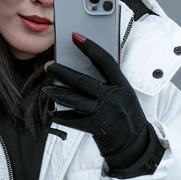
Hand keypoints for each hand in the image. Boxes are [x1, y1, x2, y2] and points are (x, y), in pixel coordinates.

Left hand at [42, 33, 149, 169]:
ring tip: (46, 88)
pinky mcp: (96, 127)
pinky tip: (54, 113)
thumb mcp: (123, 94)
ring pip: (76, 100)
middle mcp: (114, 97)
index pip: (105, 61)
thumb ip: (108, 83)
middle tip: (49, 66)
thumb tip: (82, 69)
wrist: (134, 143)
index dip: (90, 47)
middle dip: (64, 72)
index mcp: (122, 85)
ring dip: (58, 93)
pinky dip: (63, 116)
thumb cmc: (125, 115)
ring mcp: (105, 113)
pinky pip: (73, 119)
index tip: (75, 36)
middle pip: (84, 81)